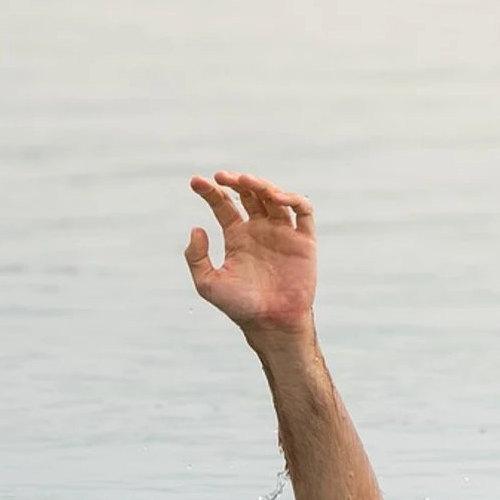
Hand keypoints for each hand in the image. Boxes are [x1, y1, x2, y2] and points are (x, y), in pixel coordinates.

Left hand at [184, 171, 317, 333]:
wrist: (271, 323)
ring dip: (260, 185)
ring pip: (273, 197)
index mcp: (237, 237)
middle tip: (221, 177)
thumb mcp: (208, 283)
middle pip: (248, 195)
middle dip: (235, 182)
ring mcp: (282, 233)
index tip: (196, 182)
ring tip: (245, 181)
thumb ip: (196, 257)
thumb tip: (196, 228)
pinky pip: (303, 211)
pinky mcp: (304, 240)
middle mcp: (260, 230)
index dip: (210, 192)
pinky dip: (292, 198)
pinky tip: (275, 197)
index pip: (224, 206)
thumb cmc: (239, 306)